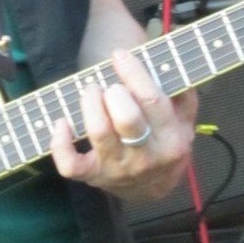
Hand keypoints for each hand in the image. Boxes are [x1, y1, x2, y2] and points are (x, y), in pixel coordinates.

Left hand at [50, 48, 197, 202]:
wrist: (154, 186)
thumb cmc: (164, 140)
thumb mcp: (182, 118)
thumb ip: (181, 91)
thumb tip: (167, 63)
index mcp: (171, 138)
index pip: (152, 100)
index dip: (133, 72)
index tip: (119, 56)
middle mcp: (146, 156)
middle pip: (127, 118)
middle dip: (114, 93)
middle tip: (109, 86)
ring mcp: (118, 168)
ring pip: (99, 133)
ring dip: (90, 104)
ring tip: (90, 91)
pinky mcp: (93, 176)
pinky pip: (70, 164)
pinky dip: (60, 143)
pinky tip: (62, 122)